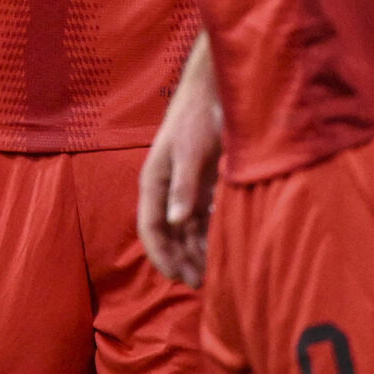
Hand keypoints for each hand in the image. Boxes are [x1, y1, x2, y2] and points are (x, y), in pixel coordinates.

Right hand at [139, 49, 222, 286]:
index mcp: (155, 181)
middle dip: (180, 259)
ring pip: (186, 227)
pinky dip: (208, 233)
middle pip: (168, 233)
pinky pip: (202, 216)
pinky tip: (222, 246)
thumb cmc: (197, 117)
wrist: (214, 88)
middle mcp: (167, 187)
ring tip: (212, 273)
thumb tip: (176, 223)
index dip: (162, 255)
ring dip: (195, 250)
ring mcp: (185, 185)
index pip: (151, 227)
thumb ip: (184, 187)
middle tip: (200, 284)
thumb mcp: (191, 152)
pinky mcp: (203, 181)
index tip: (178, 278)